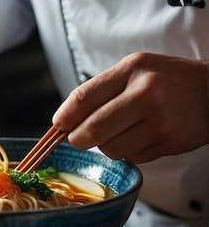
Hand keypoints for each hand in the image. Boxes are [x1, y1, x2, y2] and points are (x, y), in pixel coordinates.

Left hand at [52, 52, 208, 162]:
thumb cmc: (167, 79)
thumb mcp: (135, 69)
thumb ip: (101, 89)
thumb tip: (64, 120)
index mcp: (133, 70)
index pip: (84, 97)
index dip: (64, 116)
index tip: (58, 125)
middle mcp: (147, 94)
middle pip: (93, 129)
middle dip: (78, 138)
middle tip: (78, 137)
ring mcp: (160, 122)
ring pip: (110, 149)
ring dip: (104, 146)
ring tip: (118, 132)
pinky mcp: (169, 144)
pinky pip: (131, 157)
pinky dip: (127, 152)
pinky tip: (140, 137)